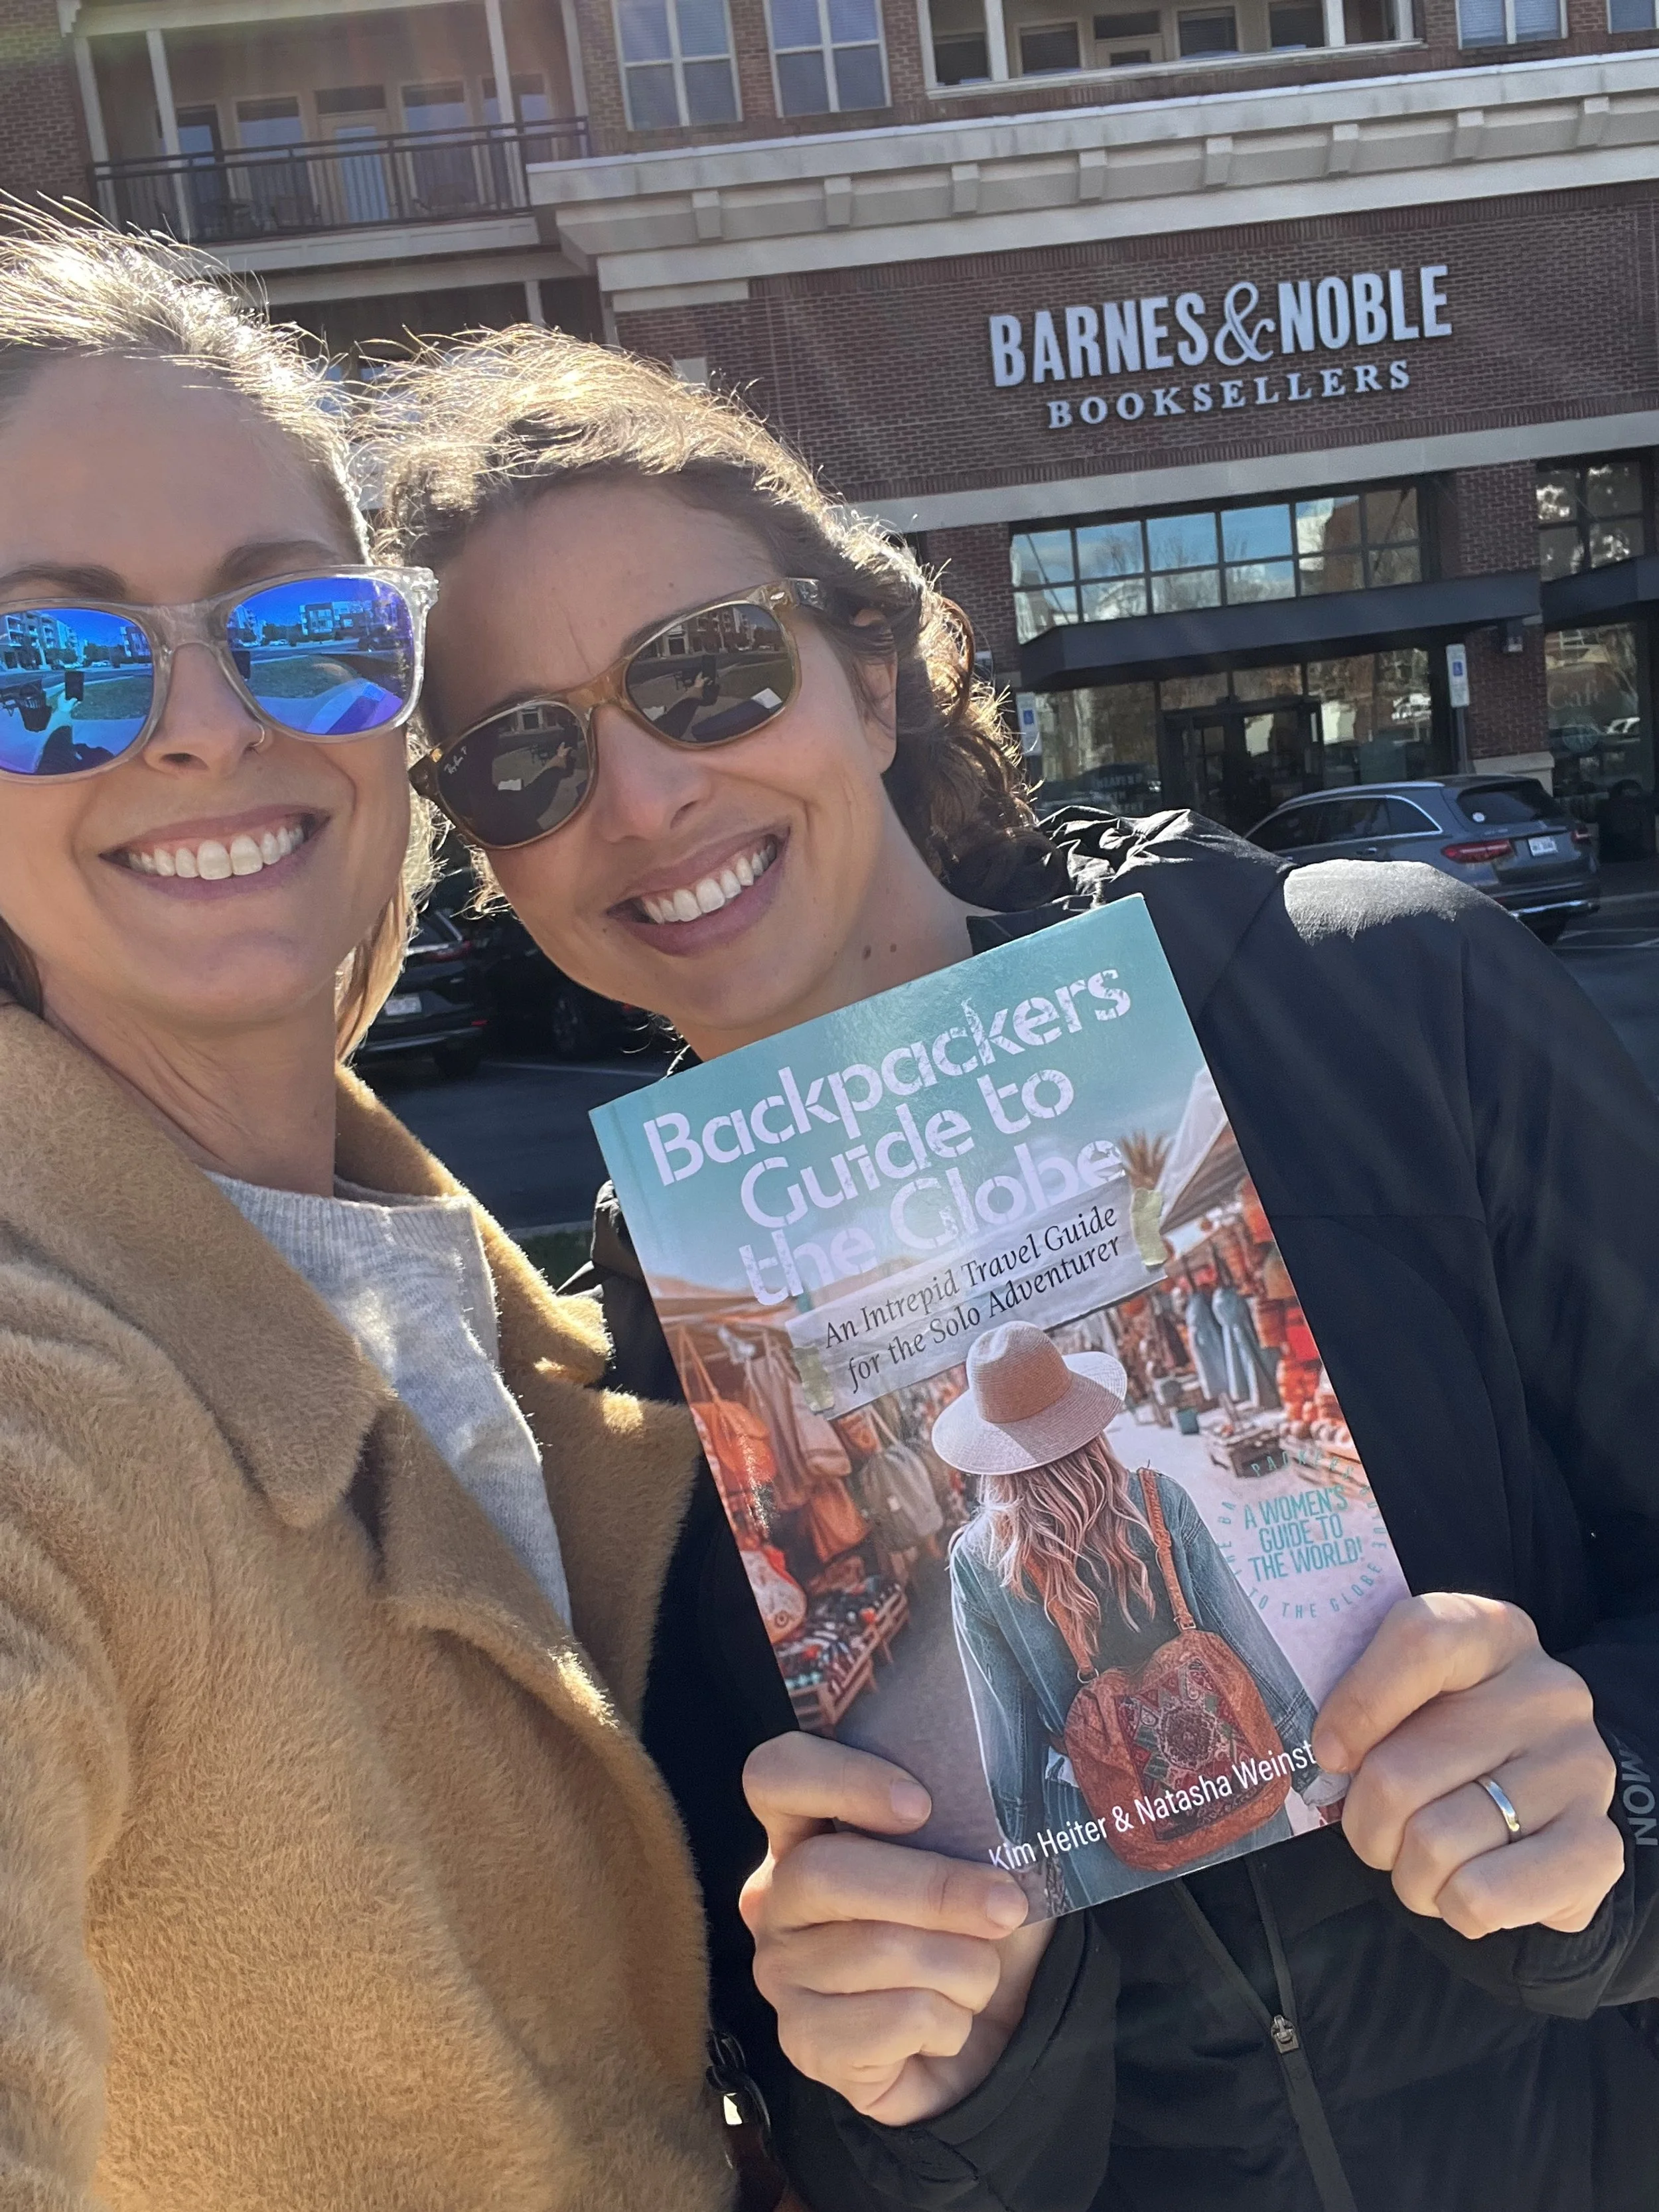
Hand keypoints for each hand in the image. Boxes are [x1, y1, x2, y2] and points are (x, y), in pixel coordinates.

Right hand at [740, 1733, 1054, 2125]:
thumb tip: (1005, 1789)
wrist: (983, 2044)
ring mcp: (780, 1974)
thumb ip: (968, 1816)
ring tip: (977, 1978)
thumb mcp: (976, 1860)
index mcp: (804, 1832)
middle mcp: (776, 1898)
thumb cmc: (971, 1931)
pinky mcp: (805, 2044)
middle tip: (1005, 1905)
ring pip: (878, 1949)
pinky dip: (950, 2022)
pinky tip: (946, 2026)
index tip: (920, 1806)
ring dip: (963, 1966)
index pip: (776, 1775)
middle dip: (933, 1889)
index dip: (840, 1780)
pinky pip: (896, 2019)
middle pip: (825, 1871)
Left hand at [1312, 1593, 1621, 1940]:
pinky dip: (1451, 1906)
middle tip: (1375, 1827)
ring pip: (1435, 1843)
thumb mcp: (1408, 1695)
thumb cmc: (1447, 1738)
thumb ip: (1362, 1701)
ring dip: (1406, 1871)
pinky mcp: (1598, 1848)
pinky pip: (1482, 1897)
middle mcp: (1548, 1694)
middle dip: (1366, 1821)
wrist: (1541, 1796)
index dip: (1357, 1705)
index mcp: (1492, 1634)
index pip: (1420, 1640)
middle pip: (1400, 1771)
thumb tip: (1329, 1753)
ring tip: (1421, 1858)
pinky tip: (1462, 1887)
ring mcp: (1581, 1770)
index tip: (1330, 1753)